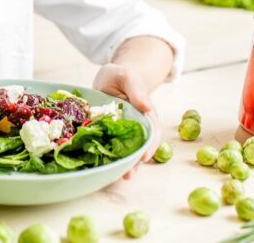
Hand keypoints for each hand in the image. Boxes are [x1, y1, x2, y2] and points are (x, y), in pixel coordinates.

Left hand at [92, 63, 160, 179]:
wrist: (110, 77)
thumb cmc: (122, 76)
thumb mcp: (128, 78)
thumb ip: (137, 91)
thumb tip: (146, 107)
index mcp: (146, 115)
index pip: (152, 133)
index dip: (148, 146)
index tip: (143, 156)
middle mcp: (136, 127)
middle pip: (140, 147)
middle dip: (135, 162)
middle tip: (127, 174)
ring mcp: (122, 133)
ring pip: (126, 151)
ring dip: (123, 164)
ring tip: (117, 177)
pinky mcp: (108, 134)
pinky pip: (109, 147)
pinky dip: (107, 157)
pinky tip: (101, 167)